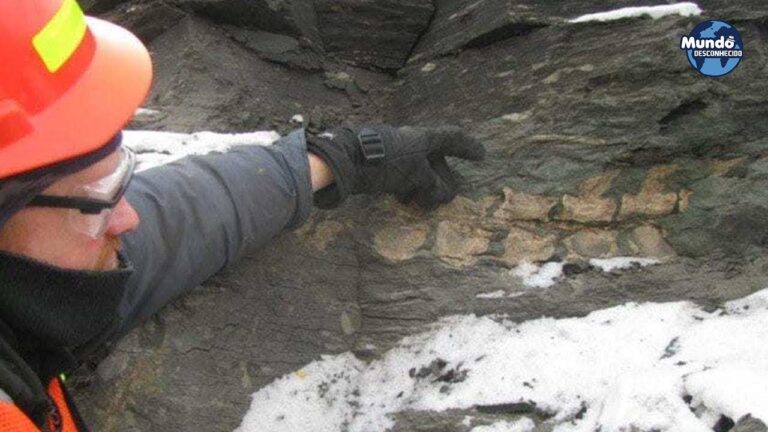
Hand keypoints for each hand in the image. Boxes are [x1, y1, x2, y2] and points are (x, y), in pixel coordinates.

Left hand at [306, 125, 484, 208]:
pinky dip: (408, 189)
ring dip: (424, 187)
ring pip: (419, 171)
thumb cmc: (387, 163)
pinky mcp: (381, 165)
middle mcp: (411, 142)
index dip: (468, 147)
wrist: (348, 161)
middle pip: (435, 160)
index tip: (482, 156)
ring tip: (422, 202)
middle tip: (446, 195)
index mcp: (423, 138)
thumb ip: (434, 185)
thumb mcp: (417, 175)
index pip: (452, 138)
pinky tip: (404, 200)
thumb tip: (443, 195)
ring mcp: (396, 154)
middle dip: (443, 179)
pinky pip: (402, 177)